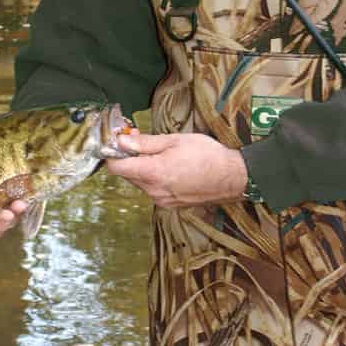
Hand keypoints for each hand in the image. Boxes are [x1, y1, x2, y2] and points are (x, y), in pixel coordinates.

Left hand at [105, 130, 247, 206]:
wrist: (233, 178)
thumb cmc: (208, 155)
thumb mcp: (175, 140)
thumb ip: (145, 143)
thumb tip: (121, 141)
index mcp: (153, 172)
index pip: (116, 168)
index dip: (113, 154)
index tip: (118, 142)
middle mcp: (154, 190)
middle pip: (128, 175)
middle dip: (131, 159)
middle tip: (142, 142)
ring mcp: (162, 200)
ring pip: (141, 183)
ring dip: (145, 169)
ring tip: (164, 155)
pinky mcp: (170, 205)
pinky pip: (154, 190)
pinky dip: (156, 179)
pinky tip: (172, 169)